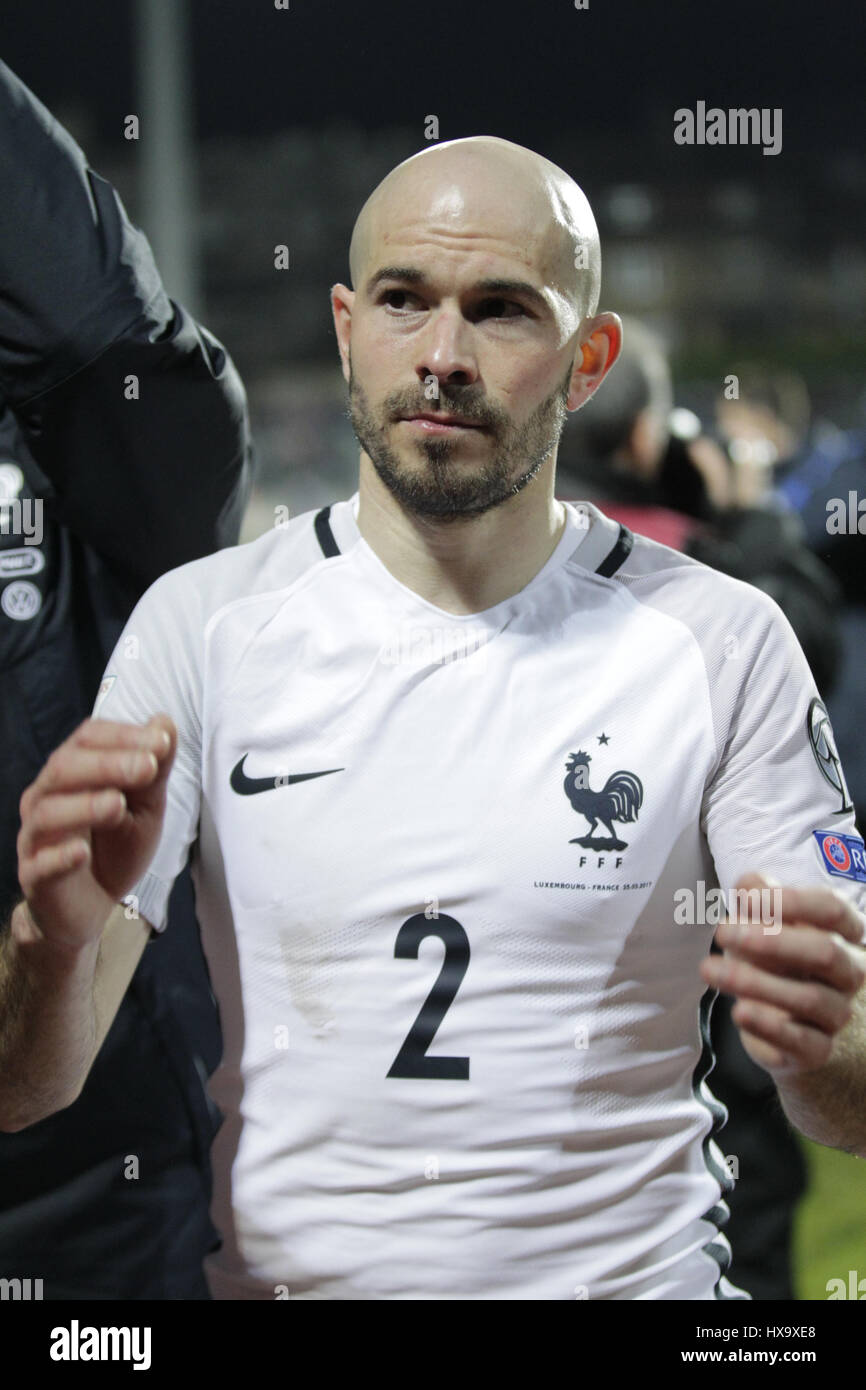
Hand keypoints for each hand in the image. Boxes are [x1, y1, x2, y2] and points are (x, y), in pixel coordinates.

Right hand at [16, 715, 175, 951]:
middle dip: (107, 765)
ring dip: (84, 805)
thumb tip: (164, 722)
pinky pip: (39, 865)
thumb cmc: (116, 847)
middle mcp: (45, 798)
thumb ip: (154, 769)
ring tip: (117, 805)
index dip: (121, 736)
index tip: (159, 742)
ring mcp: (36, 838)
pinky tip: (82, 852)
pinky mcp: (34, 879)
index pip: (86, 739)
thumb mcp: (145, 807)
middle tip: (148, 767)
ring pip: (47, 813)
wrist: (94, 905)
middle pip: (63, 768)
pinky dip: (59, 857)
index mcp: (71, 773)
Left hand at [699, 872, 865, 1077]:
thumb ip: (759, 898)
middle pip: (825, 951)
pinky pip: (802, 1041)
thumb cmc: (778, 961)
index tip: (747, 899)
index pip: (832, 909)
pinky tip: (739, 1012)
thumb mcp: (764, 924)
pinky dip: (769, 1027)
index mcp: (843, 933)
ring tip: (710, 970)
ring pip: (809, 998)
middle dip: (772, 940)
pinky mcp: (819, 1050)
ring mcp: (837, 1013)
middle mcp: (849, 972)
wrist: (791, 1027)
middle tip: (722, 932)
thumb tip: (748, 884)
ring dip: (755, 982)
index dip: (792, 901)